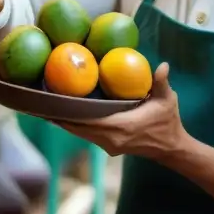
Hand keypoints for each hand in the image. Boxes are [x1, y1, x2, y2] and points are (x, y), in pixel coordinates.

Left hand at [56, 64, 187, 160]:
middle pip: (78, 128)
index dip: (69, 114)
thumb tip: (163, 65)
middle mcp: (111, 138)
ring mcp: (109, 145)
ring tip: (48, 109)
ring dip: (66, 122)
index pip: (88, 121)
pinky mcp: (109, 147)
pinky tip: (65, 116)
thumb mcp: (167, 100)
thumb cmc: (168, 122)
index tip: (53, 104)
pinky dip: (75, 126)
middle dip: (60, 117)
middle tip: (42, 103)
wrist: (171, 148)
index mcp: (121, 126)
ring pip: (81, 133)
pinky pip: (87, 135)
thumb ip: (161, 82)